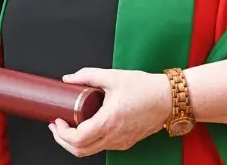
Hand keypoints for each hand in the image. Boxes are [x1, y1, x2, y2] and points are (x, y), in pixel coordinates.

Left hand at [48, 68, 171, 156]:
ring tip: (69, 126)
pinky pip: (103, 147)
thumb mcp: (113, 76)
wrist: (169, 99)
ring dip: (75, 142)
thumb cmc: (145, 88)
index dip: (62, 133)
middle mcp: (114, 136)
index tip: (57, 121)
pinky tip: (87, 126)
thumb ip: (87, 75)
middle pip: (80, 151)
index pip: (77, 138)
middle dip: (63, 141)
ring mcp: (121, 142)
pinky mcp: (126, 142)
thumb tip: (69, 79)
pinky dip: (90, 141)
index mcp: (109, 121)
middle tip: (57, 126)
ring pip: (91, 151)